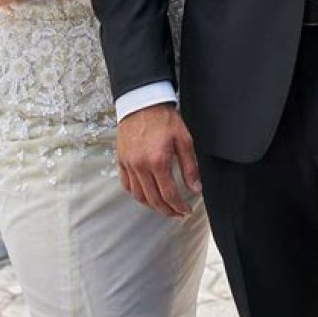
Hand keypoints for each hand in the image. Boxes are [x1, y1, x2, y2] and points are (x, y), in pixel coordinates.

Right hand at [117, 103, 201, 217]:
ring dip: (152, 206)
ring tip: (164, 208)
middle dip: (167, 211)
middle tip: (178, 214)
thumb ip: (190, 166)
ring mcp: (129, 164)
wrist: (142, 102)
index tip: (186, 211)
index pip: (169, 194)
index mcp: (158, 161)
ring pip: (139, 196)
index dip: (179, 207)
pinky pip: (127, 185)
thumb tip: (195, 188)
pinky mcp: (122, 160)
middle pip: (153, 200)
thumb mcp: (184, 139)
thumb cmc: (164, 118)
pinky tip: (146, 195)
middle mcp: (140, 166)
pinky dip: (136, 194)